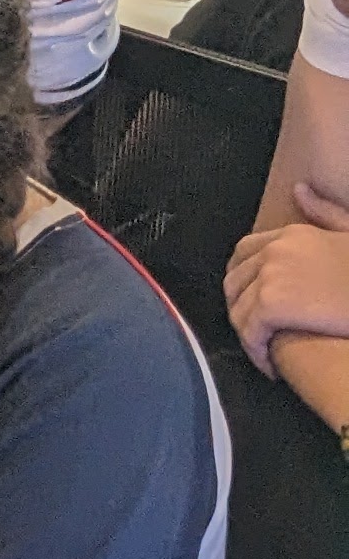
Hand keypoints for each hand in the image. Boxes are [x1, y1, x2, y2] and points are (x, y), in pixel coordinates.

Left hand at [225, 181, 348, 368]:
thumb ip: (325, 212)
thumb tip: (298, 189)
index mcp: (291, 234)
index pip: (245, 252)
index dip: (241, 278)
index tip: (249, 301)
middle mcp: (274, 251)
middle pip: (234, 282)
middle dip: (240, 310)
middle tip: (258, 334)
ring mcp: (270, 276)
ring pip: (238, 311)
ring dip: (248, 336)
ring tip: (266, 354)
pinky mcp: (271, 306)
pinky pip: (249, 333)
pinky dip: (256, 353)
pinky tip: (272, 369)